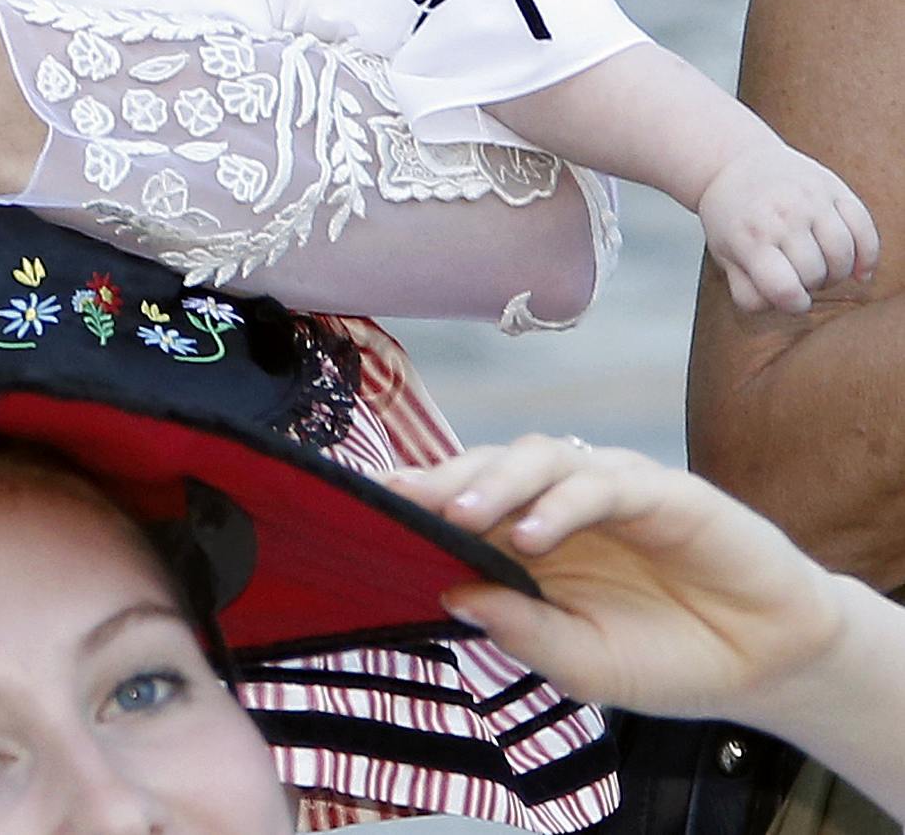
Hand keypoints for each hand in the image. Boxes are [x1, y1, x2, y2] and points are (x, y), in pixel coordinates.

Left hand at [396, 438, 849, 724]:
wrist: (765, 663)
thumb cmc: (665, 657)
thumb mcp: (584, 664)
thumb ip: (522, 632)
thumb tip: (448, 597)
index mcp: (527, 542)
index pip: (458, 504)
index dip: (412, 499)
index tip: (358, 505)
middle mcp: (558, 506)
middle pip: (485, 468)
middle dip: (439, 481)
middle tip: (398, 500)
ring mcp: (607, 491)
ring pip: (537, 457)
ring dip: (494, 482)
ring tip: (462, 517)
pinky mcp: (662, 490)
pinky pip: (602, 482)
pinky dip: (562, 502)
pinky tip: (534, 535)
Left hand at [700, 142, 878, 313]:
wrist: (734, 161)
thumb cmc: (732, 216)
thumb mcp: (725, 255)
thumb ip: (748, 291)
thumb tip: (786, 304)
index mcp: (749, 238)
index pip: (784, 290)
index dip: (793, 304)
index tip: (792, 297)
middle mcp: (780, 216)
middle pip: (816, 274)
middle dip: (812, 284)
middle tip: (801, 275)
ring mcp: (809, 200)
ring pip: (843, 255)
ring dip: (839, 272)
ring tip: (823, 267)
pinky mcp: (833, 187)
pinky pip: (865, 229)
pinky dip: (868, 256)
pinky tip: (859, 269)